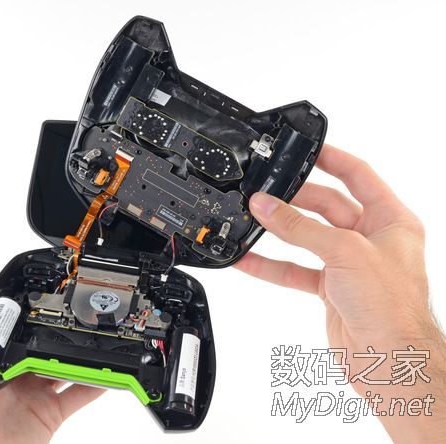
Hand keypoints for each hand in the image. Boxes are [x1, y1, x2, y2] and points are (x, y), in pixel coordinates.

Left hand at [0, 274, 103, 443]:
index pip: (9, 328)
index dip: (24, 310)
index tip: (41, 291)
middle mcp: (9, 376)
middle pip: (41, 343)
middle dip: (57, 327)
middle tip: (75, 309)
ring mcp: (30, 396)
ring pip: (65, 365)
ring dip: (81, 350)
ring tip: (95, 332)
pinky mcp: (48, 417)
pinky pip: (79, 395)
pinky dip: (98, 382)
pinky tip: (109, 367)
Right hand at [235, 144, 445, 441]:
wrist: (390, 360)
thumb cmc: (392, 307)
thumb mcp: (345, 253)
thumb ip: (301, 228)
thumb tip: (267, 206)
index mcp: (390, 221)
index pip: (358, 175)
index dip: (332, 158)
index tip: (303, 149)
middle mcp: (371, 239)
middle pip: (326, 206)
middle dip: (295, 199)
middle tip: (265, 191)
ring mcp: (348, 264)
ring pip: (307, 238)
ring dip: (279, 230)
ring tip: (251, 219)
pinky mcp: (330, 288)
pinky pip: (295, 269)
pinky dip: (271, 265)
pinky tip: (248, 259)